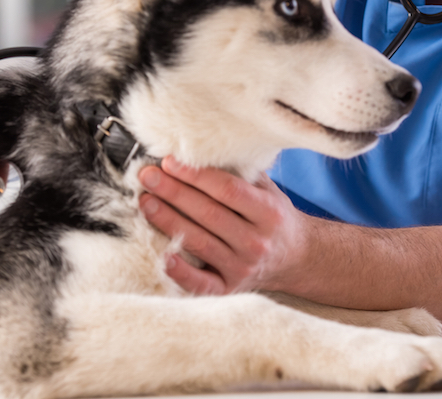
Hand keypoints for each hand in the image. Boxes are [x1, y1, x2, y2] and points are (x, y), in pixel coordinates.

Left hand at [138, 156, 309, 294]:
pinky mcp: (229, 290)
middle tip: (148, 176)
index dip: (196, 175)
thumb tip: (199, 150)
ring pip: (200, 242)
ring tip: (146, 202)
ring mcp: (243, 268)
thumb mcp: (267, 190)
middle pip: (209, 214)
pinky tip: (162, 255)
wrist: (295, 259)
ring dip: (168, 221)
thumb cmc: (272, 217)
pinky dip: (181, 272)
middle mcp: (257, 242)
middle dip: (174, 193)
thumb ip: (240, 173)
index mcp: (268, 212)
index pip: (228, 190)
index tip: (170, 161)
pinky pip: (201, 283)